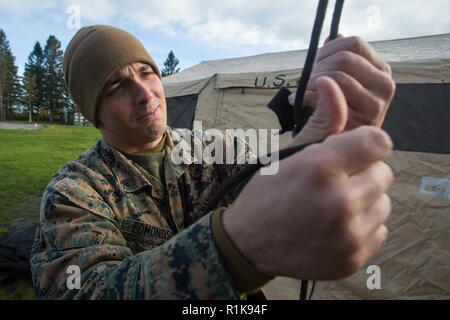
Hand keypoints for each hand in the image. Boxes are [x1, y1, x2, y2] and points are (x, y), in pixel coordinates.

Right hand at [223, 78, 393, 280]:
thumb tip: (331, 83)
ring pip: (384, 203)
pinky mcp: (352, 260)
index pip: (379, 142)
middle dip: (363, 173)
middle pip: (384, 173)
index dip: (365, 143)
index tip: (351, 151)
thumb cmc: (267, 192)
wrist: (248, 243)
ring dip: (365, 200)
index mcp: (321, 168)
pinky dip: (362, 227)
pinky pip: (379, 231)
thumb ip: (321, 121)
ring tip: (335, 205)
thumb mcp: (289, 154)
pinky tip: (336, 227)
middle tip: (335, 182)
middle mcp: (339, 202)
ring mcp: (348, 236)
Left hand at [289, 36, 395, 134]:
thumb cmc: (339, 113)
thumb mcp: (343, 83)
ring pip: (337, 76)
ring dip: (311, 82)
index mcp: (380, 70)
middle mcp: (385, 84)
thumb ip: (340, 60)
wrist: (341, 147)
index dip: (328, 48)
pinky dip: (308, 95)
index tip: (314, 61)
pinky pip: (330, 96)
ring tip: (302, 91)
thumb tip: (334, 36)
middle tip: (305, 79)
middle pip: (344, 58)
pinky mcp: (362, 120)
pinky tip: (298, 101)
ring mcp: (377, 103)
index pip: (354, 43)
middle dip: (318, 66)